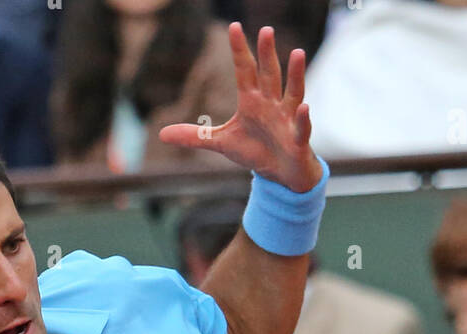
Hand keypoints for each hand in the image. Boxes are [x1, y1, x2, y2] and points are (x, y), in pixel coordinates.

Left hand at [159, 23, 322, 193]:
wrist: (281, 174)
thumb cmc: (255, 152)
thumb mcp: (222, 143)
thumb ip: (195, 136)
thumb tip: (162, 134)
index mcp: (252, 101)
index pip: (245, 71)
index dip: (239, 50)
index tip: (234, 26)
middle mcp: (271, 104)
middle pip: (269, 74)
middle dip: (267, 54)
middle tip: (265, 30)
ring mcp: (287, 119)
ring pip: (292, 92)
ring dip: (294, 75)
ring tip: (297, 53)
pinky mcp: (298, 138)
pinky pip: (301, 126)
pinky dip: (303, 118)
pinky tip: (304, 107)